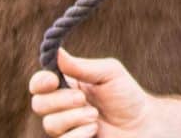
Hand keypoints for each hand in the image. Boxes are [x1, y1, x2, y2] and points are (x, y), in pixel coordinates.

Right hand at [29, 48, 150, 136]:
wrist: (141, 124)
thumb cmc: (126, 95)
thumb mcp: (108, 73)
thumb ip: (81, 66)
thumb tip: (57, 52)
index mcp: (68, 84)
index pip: (40, 83)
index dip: (40, 82)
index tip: (53, 80)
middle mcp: (61, 106)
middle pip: (39, 104)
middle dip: (61, 100)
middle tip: (83, 99)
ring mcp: (65, 127)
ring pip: (50, 124)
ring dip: (74, 118)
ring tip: (95, 115)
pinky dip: (79, 135)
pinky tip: (94, 130)